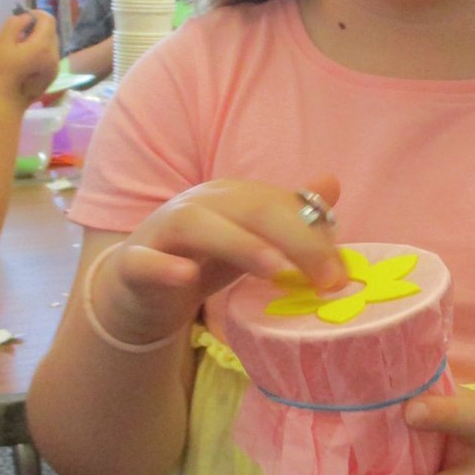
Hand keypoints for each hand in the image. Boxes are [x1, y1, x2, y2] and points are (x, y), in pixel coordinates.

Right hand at [0, 10, 60, 103]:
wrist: (4, 102)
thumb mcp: (1, 43)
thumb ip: (15, 25)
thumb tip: (27, 18)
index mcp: (43, 46)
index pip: (49, 20)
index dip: (37, 14)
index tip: (24, 17)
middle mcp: (54, 55)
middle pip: (51, 32)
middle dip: (38, 28)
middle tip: (19, 32)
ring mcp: (56, 67)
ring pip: (51, 44)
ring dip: (39, 40)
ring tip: (20, 46)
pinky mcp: (53, 75)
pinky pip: (50, 56)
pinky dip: (41, 51)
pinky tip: (25, 59)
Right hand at [86, 176, 346, 347]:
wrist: (136, 290)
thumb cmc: (202, 259)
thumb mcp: (251, 239)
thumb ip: (289, 217)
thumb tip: (332, 184)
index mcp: (230, 196)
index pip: (278, 204)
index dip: (314, 234)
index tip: (341, 274)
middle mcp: (198, 204)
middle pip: (248, 208)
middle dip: (293, 239)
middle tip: (326, 279)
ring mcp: (162, 231)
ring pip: (197, 225)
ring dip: (239, 244)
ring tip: (276, 271)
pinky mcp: (133, 264)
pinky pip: (145, 261)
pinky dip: (164, 266)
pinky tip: (187, 276)